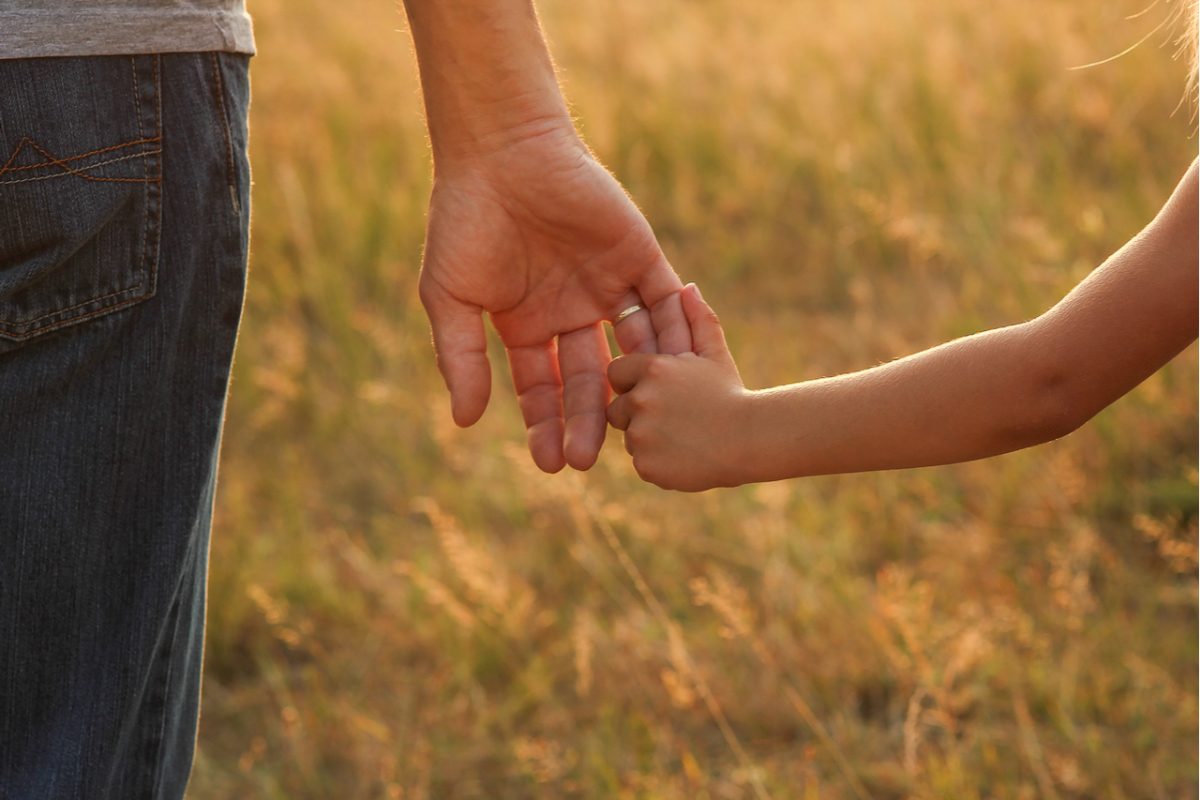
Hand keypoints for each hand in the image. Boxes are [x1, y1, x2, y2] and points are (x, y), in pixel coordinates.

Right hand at [418, 125, 691, 472]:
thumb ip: (461, 359)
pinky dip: (674, 334)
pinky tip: (674, 373)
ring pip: (631, 349)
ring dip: (635, 386)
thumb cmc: (464, 222)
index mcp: (527, 326)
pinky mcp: (640, 257)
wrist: (501, 152)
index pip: (542, 388)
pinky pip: (665, 303)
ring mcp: (607, 286)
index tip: (548, 463)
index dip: (545, 425)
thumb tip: (465, 422)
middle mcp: (570, 312)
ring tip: (633, 422)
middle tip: (586, 459)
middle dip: (586, 419)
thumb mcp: (451, 298)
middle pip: (587, 379)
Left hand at [606, 284, 748, 490]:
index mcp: (653, 369)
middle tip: (676, 418)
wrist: (753, 440)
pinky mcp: (647, 465)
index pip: (617, 373)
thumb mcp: (715, 354)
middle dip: (639, 413)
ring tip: (686, 437)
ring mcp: (642, 435)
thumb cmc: (733, 393)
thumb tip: (687, 288)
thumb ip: (698, 320)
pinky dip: (659, 463)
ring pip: (630, 438)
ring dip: (649, 439)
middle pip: (617, 409)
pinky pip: (642, 463)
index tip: (660, 391)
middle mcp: (641, 399)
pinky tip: (688, 455)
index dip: (635, 383)